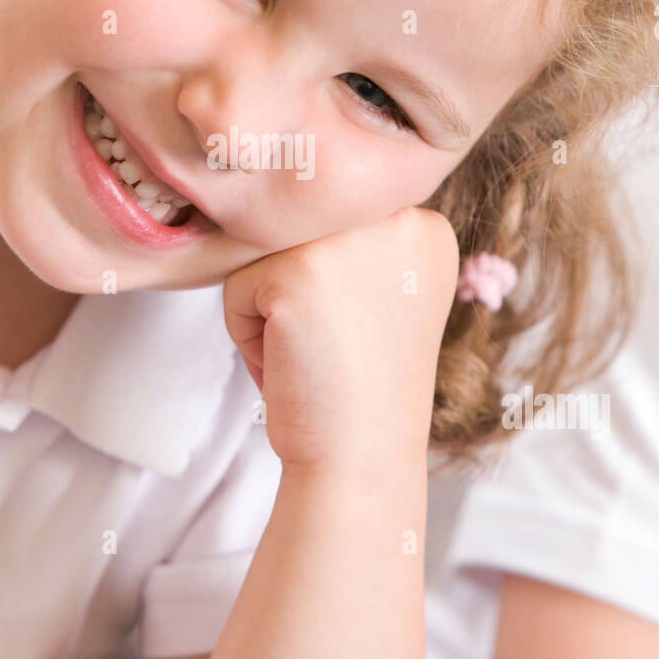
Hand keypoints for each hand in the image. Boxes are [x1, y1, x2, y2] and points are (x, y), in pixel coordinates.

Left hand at [223, 206, 459, 473]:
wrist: (360, 459)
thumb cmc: (361, 386)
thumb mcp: (383, 292)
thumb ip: (353, 242)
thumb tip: (285, 199)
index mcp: (423, 224)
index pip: (333, 223)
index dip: (330, 286)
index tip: (361, 332)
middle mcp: (393, 219)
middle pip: (297, 230)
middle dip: (298, 291)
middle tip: (335, 347)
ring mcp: (343, 240)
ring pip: (263, 254)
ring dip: (270, 309)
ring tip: (313, 354)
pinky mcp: (292, 272)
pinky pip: (235, 288)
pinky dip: (246, 334)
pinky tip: (293, 364)